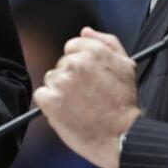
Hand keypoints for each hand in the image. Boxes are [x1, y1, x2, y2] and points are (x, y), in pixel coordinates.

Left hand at [33, 27, 141, 167]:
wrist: (122, 136)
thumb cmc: (125, 104)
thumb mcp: (126, 65)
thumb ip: (107, 42)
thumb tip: (85, 31)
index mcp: (93, 52)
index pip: (71, 47)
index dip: (79, 64)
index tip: (87, 78)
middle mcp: (75, 63)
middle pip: (61, 64)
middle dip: (70, 78)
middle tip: (86, 95)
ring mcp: (62, 82)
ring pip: (51, 80)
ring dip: (61, 91)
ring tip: (79, 106)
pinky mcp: (51, 100)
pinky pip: (42, 96)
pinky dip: (50, 105)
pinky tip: (67, 112)